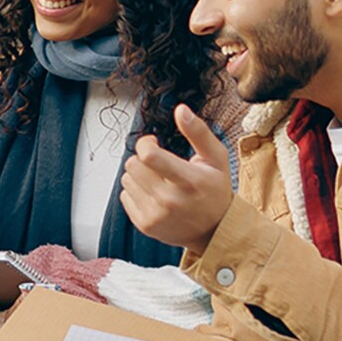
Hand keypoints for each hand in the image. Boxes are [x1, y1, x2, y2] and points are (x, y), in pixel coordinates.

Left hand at [119, 104, 234, 252]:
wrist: (214, 230)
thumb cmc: (215, 189)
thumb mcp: (216, 158)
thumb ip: (199, 132)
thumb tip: (180, 110)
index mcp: (189, 180)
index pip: (149, 156)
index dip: (145, 143)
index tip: (154, 143)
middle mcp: (170, 200)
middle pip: (133, 165)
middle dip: (142, 158)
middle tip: (158, 163)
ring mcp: (156, 215)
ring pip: (126, 179)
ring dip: (139, 175)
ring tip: (158, 180)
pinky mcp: (145, 225)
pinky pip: (125, 196)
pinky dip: (136, 192)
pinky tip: (154, 195)